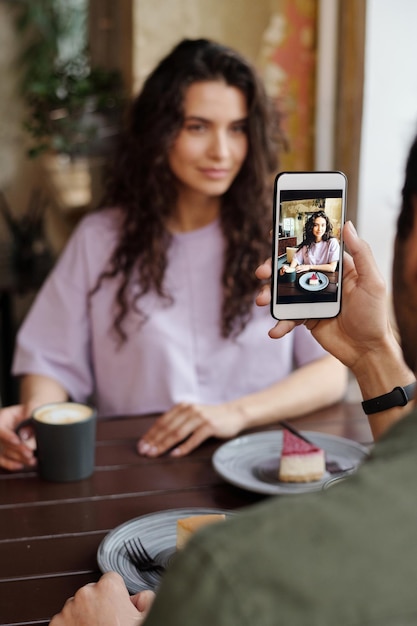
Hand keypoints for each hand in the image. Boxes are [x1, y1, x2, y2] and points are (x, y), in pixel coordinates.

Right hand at [0, 405, 35, 470]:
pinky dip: (10, 464)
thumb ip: (29, 421)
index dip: (7, 436)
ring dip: (16, 458)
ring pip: (3, 453)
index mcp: (2, 417)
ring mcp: (0, 441)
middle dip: (16, 449)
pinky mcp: (3, 449)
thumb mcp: (32, 410)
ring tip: (31, 461)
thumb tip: (24, 436)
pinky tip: (20, 466)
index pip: (0, 429)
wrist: (32, 413)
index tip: (17, 441)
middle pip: (2, 443)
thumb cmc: (32, 409)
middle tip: (29, 454)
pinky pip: (2, 459)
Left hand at [49, 572, 154, 625]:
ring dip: (83, 617)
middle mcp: (86, 594)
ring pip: (76, 607)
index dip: (117, 596)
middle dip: (98, 606)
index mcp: (108, 588)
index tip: (118, 608)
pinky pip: (63, 622)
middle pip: (92, 593)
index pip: (112, 580)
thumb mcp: (146, 617)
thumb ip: (145, 599)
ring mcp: (68, 610)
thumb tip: (139, 598)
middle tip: (107, 624)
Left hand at [138, 402, 245, 456]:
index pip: (162, 422)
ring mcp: (199, 417)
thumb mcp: (192, 415)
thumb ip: (177, 421)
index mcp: (182, 406)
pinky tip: (175, 455)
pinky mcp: (209, 426)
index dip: (150, 434)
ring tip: (155, 454)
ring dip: (164, 445)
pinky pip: (194, 438)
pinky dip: (183, 447)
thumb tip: (157, 436)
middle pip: (167, 428)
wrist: (233, 414)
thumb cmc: (210, 418)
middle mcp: (189, 410)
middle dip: (154, 441)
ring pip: (178, 433)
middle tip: (144, 452)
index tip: (141, 445)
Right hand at [256, 221, 388, 370]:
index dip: (292, 241)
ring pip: (283, 291)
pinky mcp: (305, 317)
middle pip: (291, 268)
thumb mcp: (372, 281)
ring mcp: (311, 299)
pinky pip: (287, 317)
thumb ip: (361, 253)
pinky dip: (279, 323)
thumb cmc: (374, 315)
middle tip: (261, 272)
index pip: (311, 248)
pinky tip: (274, 331)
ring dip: (269, 294)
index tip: (273, 234)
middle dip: (272, 268)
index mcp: (335, 268)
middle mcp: (320, 280)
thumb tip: (347, 225)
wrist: (366, 351)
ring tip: (262, 301)